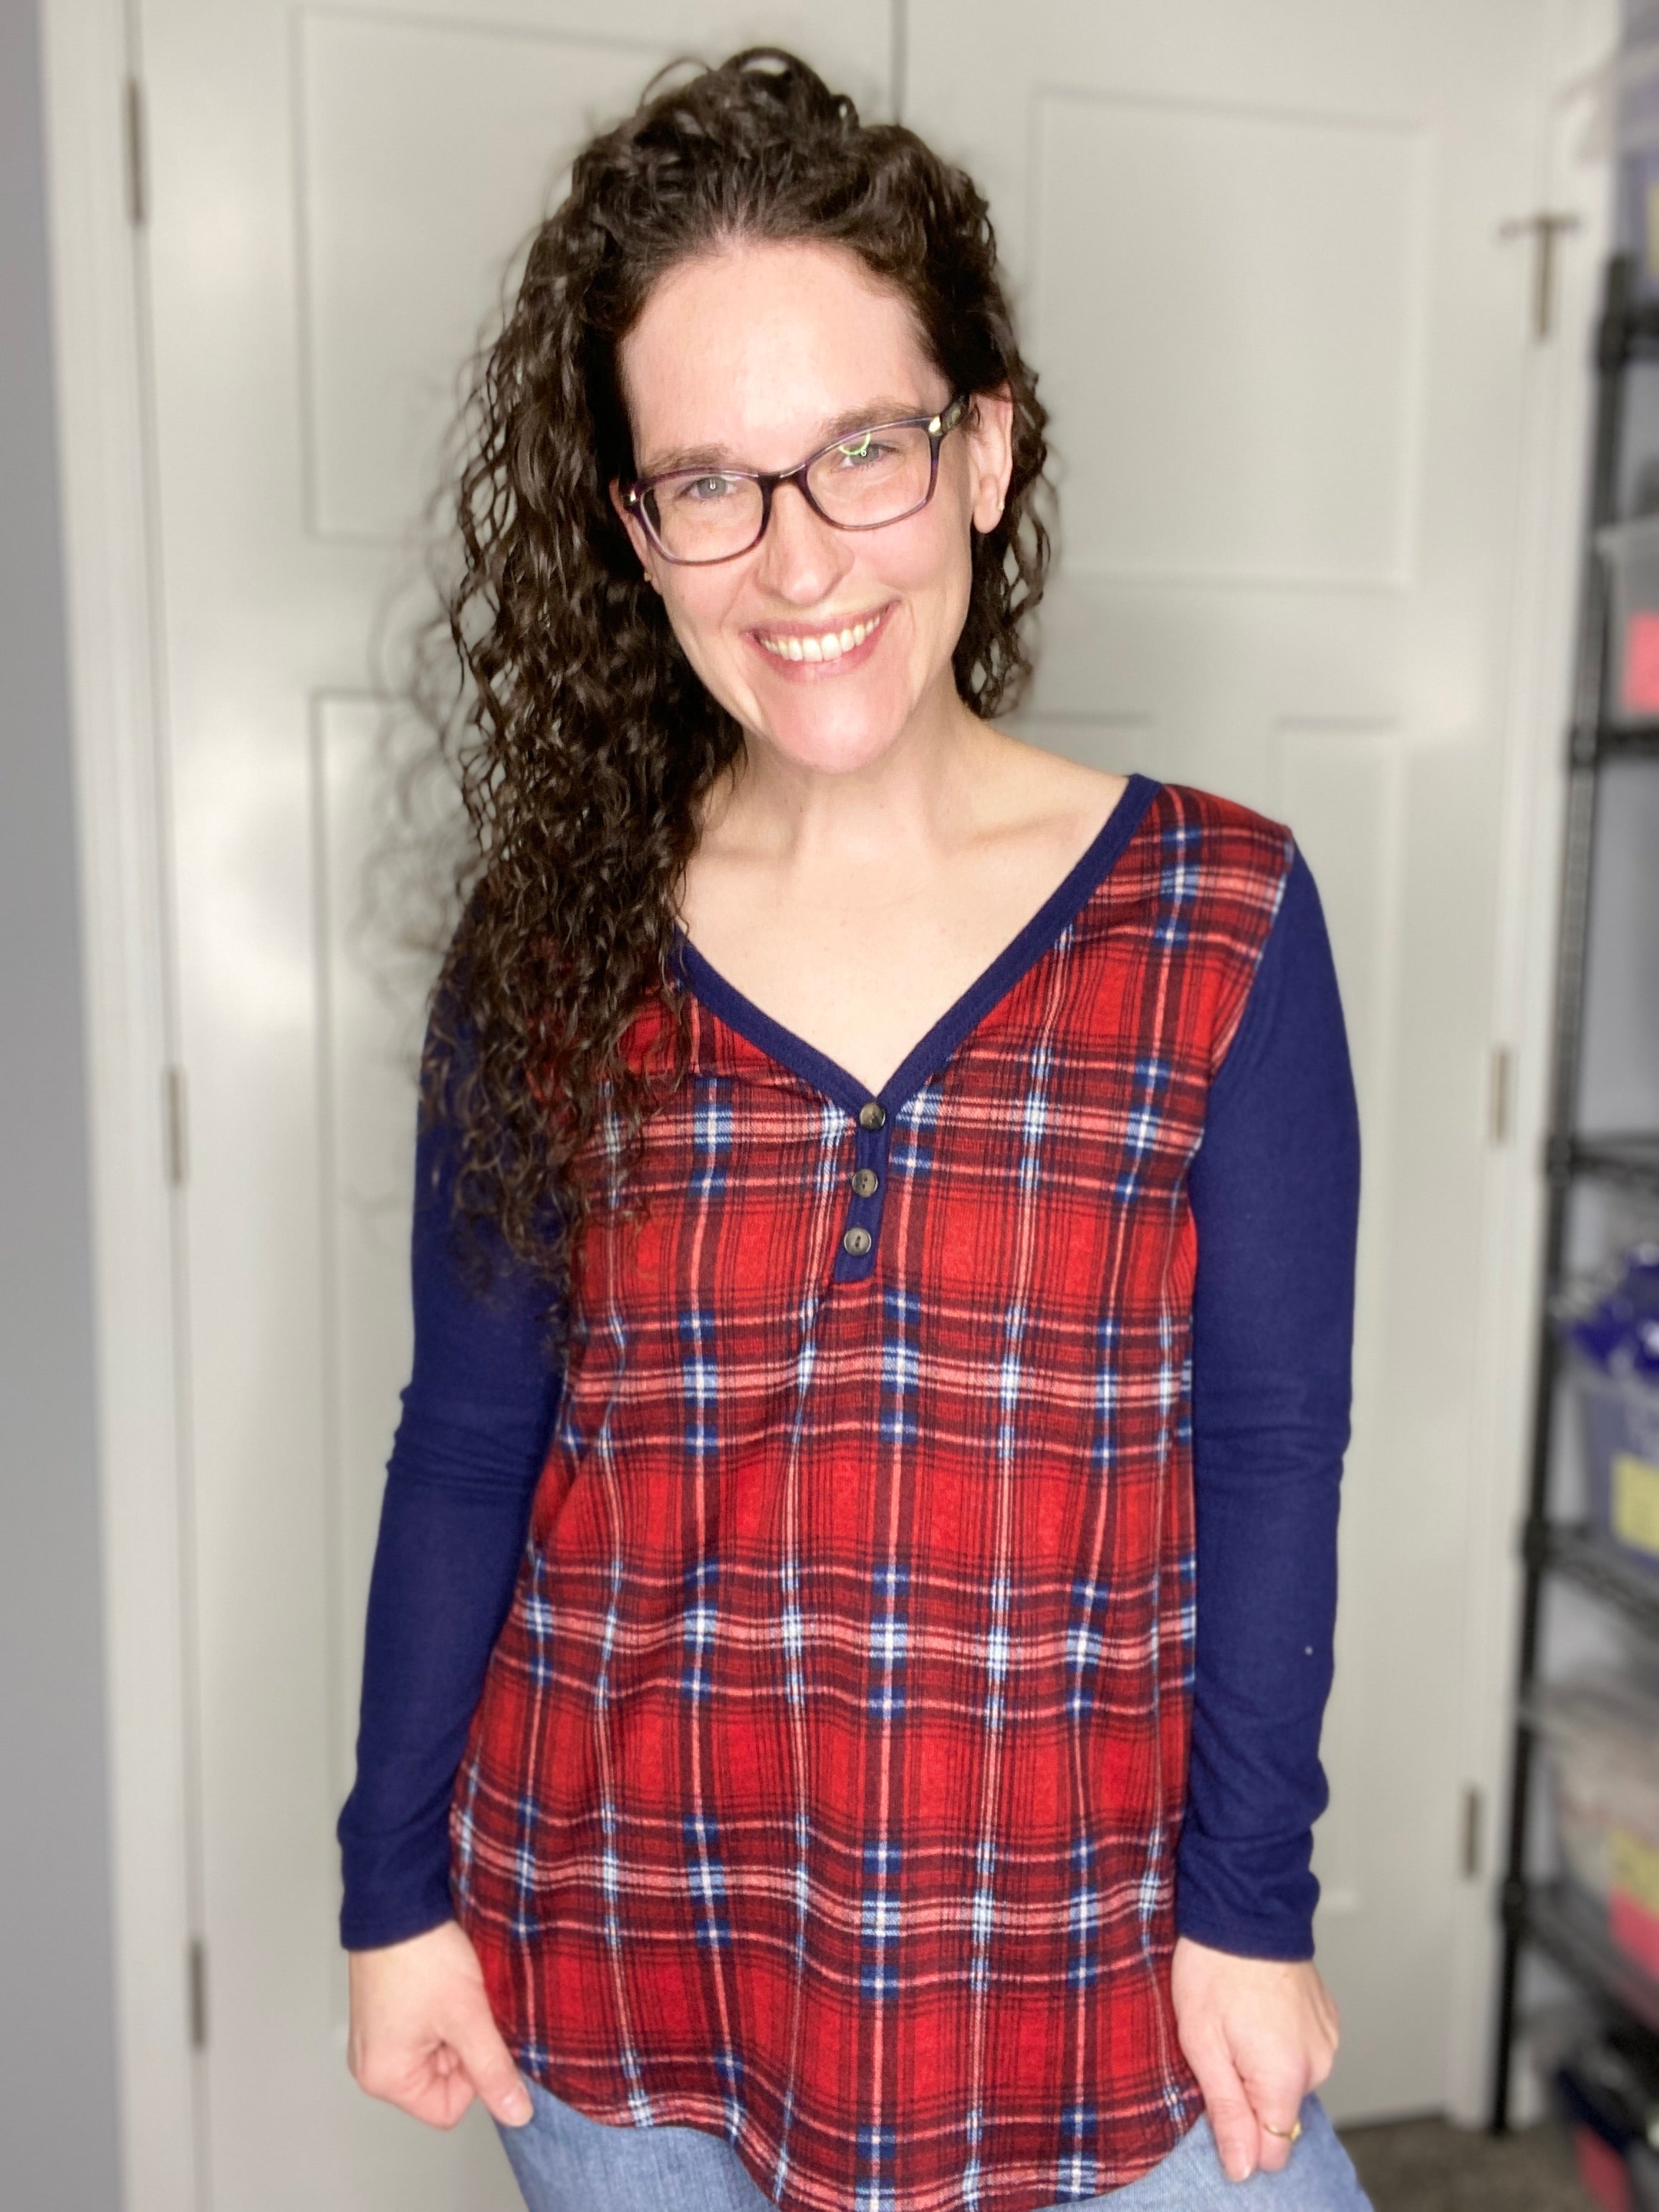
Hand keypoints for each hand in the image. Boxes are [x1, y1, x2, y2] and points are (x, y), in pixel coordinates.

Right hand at [347, 1918, 533, 2130]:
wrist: (396, 1900)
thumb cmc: (423, 1959)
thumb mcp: (467, 2017)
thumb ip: (493, 2070)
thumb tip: (517, 2114)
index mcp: (385, 2078)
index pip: (448, 2108)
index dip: (473, 2076)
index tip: (475, 2034)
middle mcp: (372, 2066)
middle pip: (440, 2082)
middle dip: (463, 2047)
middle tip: (464, 2008)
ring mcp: (375, 2039)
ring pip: (436, 2053)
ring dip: (454, 2027)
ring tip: (452, 1992)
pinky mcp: (382, 2014)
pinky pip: (423, 2032)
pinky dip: (440, 2013)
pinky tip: (442, 1984)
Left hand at [1169, 1935, 1339, 2183]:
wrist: (1245, 1906)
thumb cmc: (1213, 1970)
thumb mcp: (1202, 2044)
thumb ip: (1226, 2112)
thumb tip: (1242, 2169)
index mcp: (1284, 2077)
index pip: (1273, 2149)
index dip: (1241, 2135)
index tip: (1218, 2098)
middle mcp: (1317, 2065)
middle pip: (1281, 2114)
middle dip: (1249, 2094)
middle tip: (1222, 2048)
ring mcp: (1327, 2040)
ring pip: (1291, 2082)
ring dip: (1264, 2066)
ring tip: (1240, 2021)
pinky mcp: (1329, 2019)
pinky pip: (1303, 2053)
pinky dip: (1281, 2043)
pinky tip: (1260, 2010)